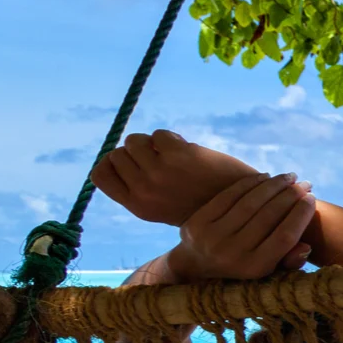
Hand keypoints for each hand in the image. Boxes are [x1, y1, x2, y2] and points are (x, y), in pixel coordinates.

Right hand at [91, 129, 259, 225]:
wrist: (242, 207)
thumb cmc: (202, 204)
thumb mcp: (164, 205)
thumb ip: (141, 187)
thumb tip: (119, 154)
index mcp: (138, 207)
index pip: (100, 174)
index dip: (113, 164)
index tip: (133, 165)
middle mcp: (144, 191)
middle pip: (118, 153)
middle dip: (137, 152)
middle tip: (162, 163)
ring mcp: (159, 174)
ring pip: (135, 141)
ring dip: (153, 143)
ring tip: (174, 157)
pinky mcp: (177, 157)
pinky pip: (158, 135)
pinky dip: (171, 139)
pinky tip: (188, 152)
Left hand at [167, 173, 316, 283]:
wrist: (195, 268)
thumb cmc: (242, 269)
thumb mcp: (268, 273)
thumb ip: (288, 261)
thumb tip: (307, 247)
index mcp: (254, 268)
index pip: (285, 236)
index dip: (301, 214)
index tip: (312, 199)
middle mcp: (232, 254)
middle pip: (269, 216)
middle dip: (291, 195)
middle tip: (305, 184)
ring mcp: (212, 236)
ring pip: (250, 203)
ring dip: (274, 185)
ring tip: (289, 177)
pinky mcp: (198, 222)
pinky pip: (229, 195)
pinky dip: (250, 183)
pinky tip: (266, 177)